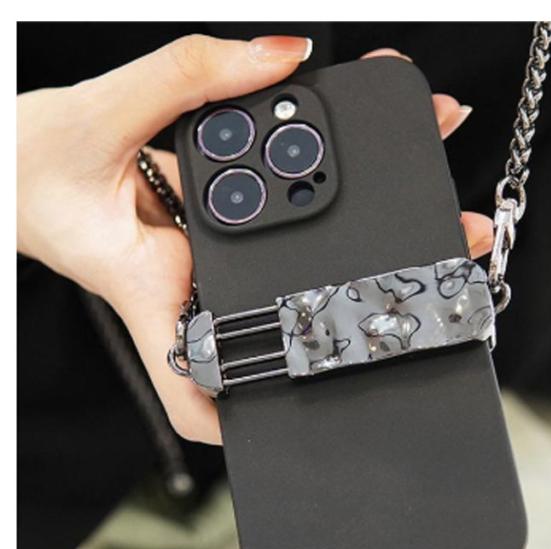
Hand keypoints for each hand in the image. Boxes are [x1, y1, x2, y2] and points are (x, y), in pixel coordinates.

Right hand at [17, 35, 492, 444]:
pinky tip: (350, 154)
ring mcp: (202, 259)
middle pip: (283, 302)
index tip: (315, 416)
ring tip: (419, 185)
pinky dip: (310, 181)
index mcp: (153, 292)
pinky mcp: (206, 227)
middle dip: (363, 282)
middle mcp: (189, 285)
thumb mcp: (97, 119)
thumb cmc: (30, 170)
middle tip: (437, 254)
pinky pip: (267, 210)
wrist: (15, 163)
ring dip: (354, 220)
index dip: (254, 415)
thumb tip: (278, 59)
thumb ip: (184, 81)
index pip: (200, 380)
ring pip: (288, 253)